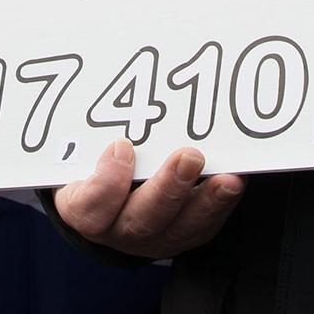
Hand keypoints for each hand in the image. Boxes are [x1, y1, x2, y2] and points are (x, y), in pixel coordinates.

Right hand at [53, 140, 244, 258]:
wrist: (103, 196)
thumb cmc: (89, 162)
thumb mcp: (78, 147)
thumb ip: (90, 129)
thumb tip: (93, 74)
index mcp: (83, 209)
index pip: (90, 208)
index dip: (106, 182)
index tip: (122, 146)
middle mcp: (117, 231)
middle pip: (141, 221)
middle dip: (168, 190)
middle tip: (189, 158)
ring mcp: (152, 238)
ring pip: (180, 229)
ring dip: (206, 202)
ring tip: (228, 179)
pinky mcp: (182, 236)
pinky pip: (203, 226)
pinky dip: (221, 204)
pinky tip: (235, 181)